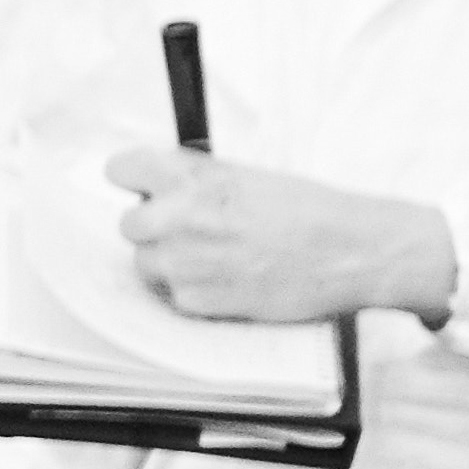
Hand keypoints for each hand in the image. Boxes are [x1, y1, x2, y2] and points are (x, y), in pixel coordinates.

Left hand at [105, 147, 456, 328]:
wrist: (349, 250)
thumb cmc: (307, 210)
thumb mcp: (244, 174)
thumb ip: (193, 181)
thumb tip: (157, 189)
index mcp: (188, 174)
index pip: (119, 169)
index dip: (133, 181)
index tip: (143, 188)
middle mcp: (177, 214)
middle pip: (128, 225)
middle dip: (153, 229)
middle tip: (189, 231)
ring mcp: (184, 260)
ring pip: (146, 265)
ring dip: (171, 264)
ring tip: (217, 258)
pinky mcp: (198, 299)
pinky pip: (175, 297)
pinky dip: (196, 293)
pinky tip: (231, 280)